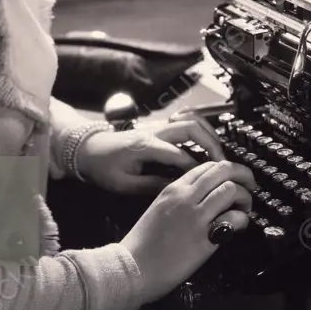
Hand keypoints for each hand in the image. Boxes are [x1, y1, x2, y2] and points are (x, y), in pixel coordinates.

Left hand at [75, 117, 225, 194]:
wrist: (88, 149)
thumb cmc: (103, 167)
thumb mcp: (124, 184)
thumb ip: (150, 186)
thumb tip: (175, 189)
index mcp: (146, 146)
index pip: (179, 154)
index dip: (196, 167)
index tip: (209, 181)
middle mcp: (155, 132)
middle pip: (191, 128)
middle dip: (211, 144)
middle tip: (222, 163)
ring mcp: (157, 127)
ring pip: (191, 121)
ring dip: (208, 134)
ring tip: (218, 154)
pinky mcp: (159, 129)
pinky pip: (185, 124)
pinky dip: (199, 132)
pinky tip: (205, 146)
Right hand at [121, 160, 255, 303]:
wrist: (132, 268)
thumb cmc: (142, 243)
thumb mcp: (158, 209)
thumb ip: (179, 199)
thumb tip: (203, 198)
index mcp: (173, 189)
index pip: (207, 166)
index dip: (226, 170)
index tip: (234, 179)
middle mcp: (185, 197)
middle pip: (223, 170)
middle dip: (243, 175)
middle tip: (250, 185)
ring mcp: (195, 216)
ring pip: (231, 189)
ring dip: (244, 196)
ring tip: (245, 208)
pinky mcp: (204, 238)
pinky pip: (232, 218)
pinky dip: (242, 219)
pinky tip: (239, 225)